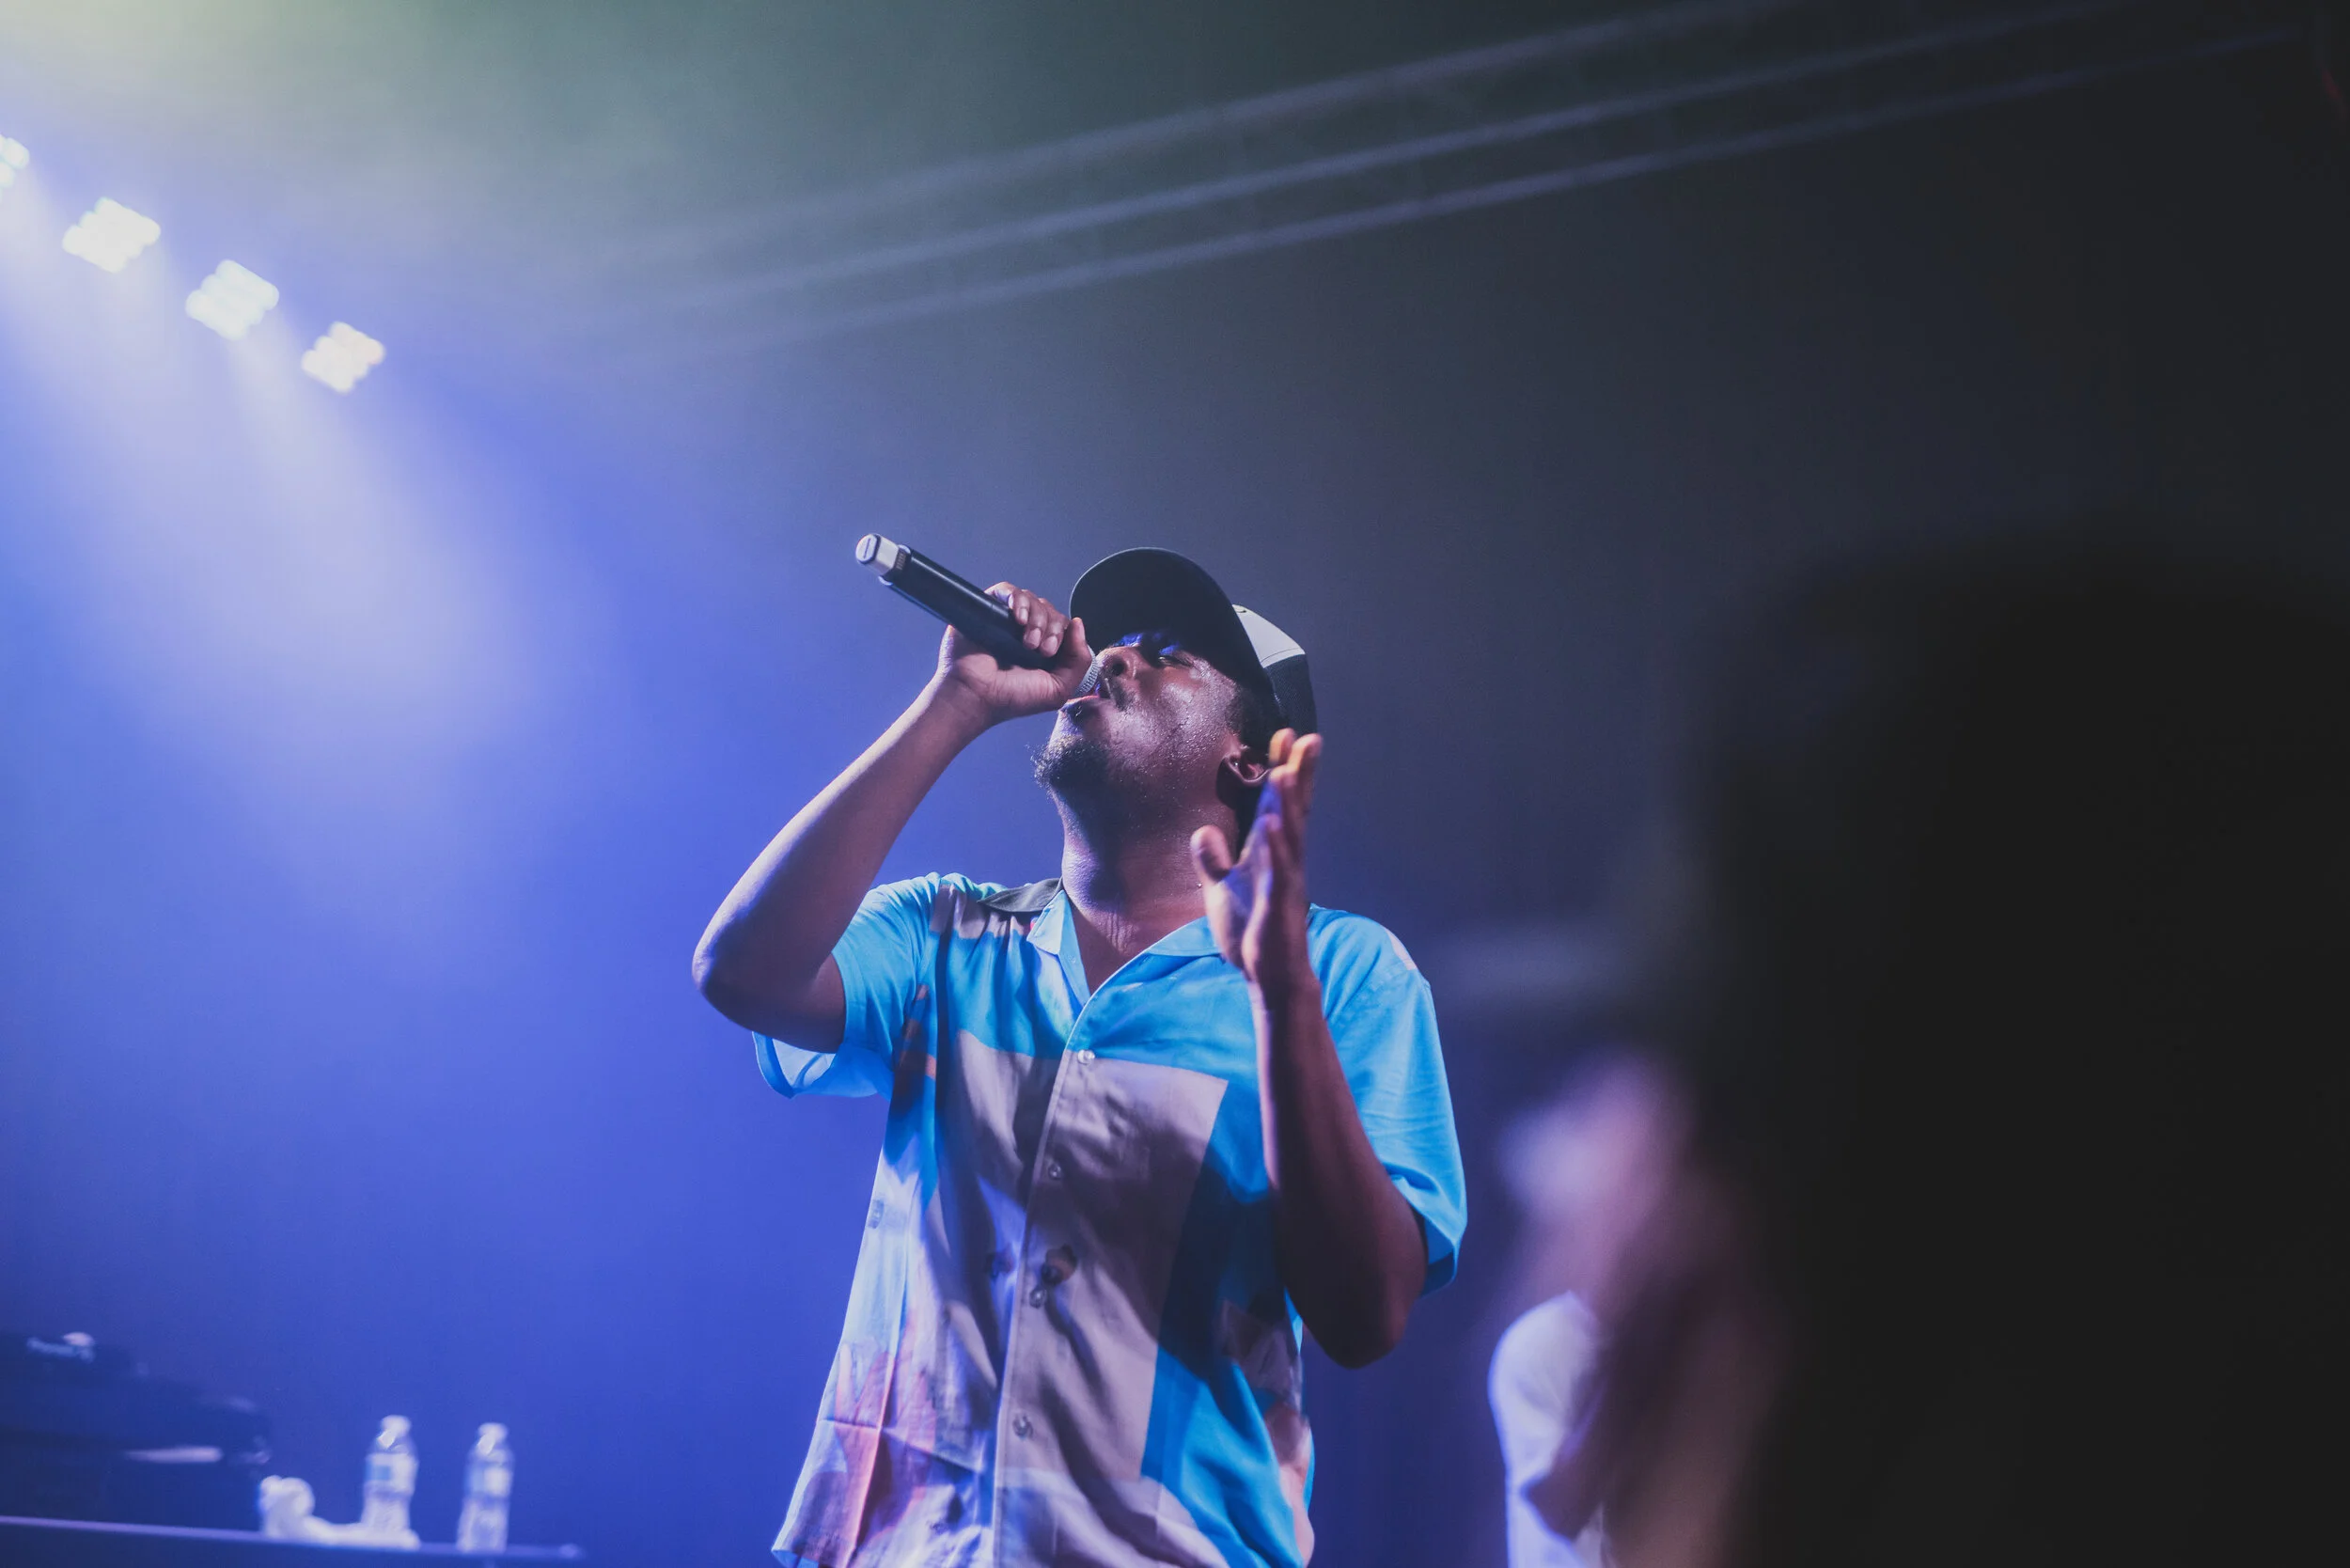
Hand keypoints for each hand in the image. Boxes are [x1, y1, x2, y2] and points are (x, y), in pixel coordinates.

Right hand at [931, 583, 1093, 727]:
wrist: (974, 696)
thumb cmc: (1011, 698)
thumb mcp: (1058, 689)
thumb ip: (1079, 660)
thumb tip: (1078, 623)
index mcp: (1042, 650)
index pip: (1063, 626)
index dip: (1062, 634)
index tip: (1050, 652)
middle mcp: (1025, 633)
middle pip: (1050, 611)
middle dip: (1051, 628)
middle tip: (1040, 649)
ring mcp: (1005, 620)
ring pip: (1032, 600)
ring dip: (1036, 618)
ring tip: (1027, 642)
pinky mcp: (987, 609)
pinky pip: (1007, 590)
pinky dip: (1017, 600)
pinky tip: (1017, 618)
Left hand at [1192, 729, 1320, 994]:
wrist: (1267, 976)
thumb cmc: (1250, 932)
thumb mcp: (1223, 890)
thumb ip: (1214, 860)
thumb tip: (1204, 832)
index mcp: (1271, 854)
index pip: (1278, 805)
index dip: (1283, 771)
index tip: (1285, 736)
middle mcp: (1285, 861)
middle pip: (1293, 810)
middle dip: (1299, 775)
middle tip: (1307, 738)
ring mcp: (1286, 882)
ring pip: (1289, 836)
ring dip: (1287, 804)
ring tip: (1285, 771)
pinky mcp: (1279, 906)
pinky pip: (1279, 872)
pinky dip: (1275, 847)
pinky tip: (1270, 825)